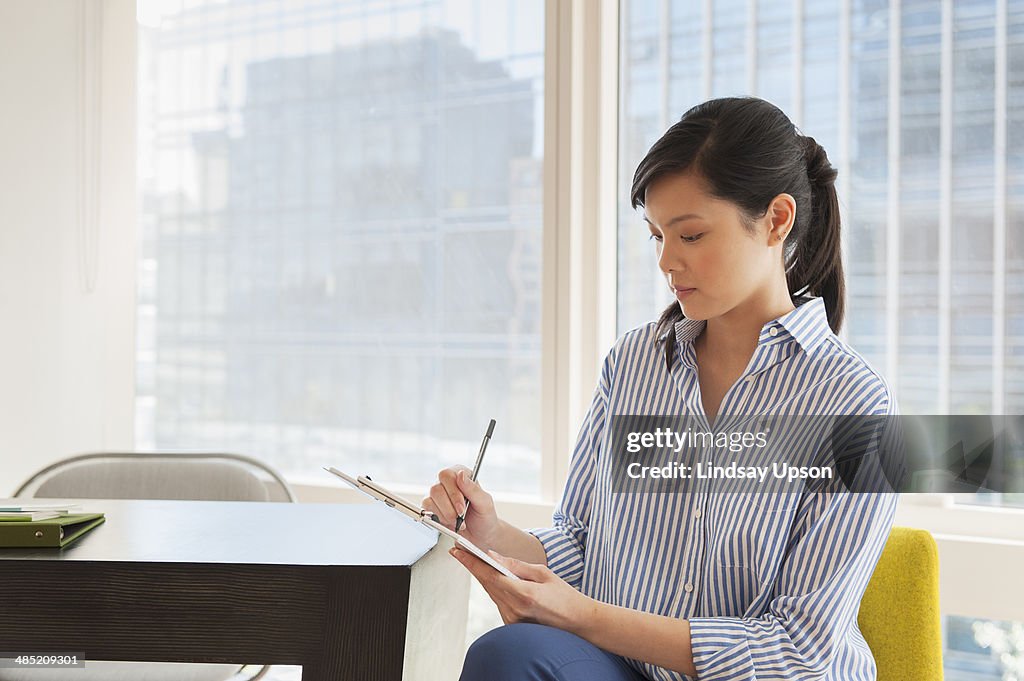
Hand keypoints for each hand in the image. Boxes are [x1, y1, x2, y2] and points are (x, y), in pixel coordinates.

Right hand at [422, 466, 500, 548]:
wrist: (480, 535)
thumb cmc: (484, 517)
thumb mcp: (485, 503)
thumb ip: (473, 489)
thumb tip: (460, 475)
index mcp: (461, 476)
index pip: (447, 475)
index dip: (453, 493)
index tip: (462, 507)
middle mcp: (447, 483)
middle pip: (436, 488)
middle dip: (449, 507)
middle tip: (460, 516)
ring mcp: (438, 495)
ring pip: (430, 500)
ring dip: (445, 514)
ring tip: (458, 521)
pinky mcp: (431, 507)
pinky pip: (427, 510)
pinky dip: (439, 518)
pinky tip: (449, 522)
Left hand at [449, 545, 593, 631]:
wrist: (579, 623)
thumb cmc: (565, 596)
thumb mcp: (543, 573)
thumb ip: (516, 565)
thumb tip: (493, 556)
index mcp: (524, 594)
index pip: (490, 576)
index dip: (471, 562)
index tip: (458, 550)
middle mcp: (515, 610)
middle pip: (487, 584)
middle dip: (473, 566)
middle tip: (459, 550)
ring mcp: (513, 620)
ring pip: (492, 593)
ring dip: (483, 576)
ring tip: (471, 559)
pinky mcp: (513, 625)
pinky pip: (499, 602)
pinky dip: (494, 588)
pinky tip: (490, 576)